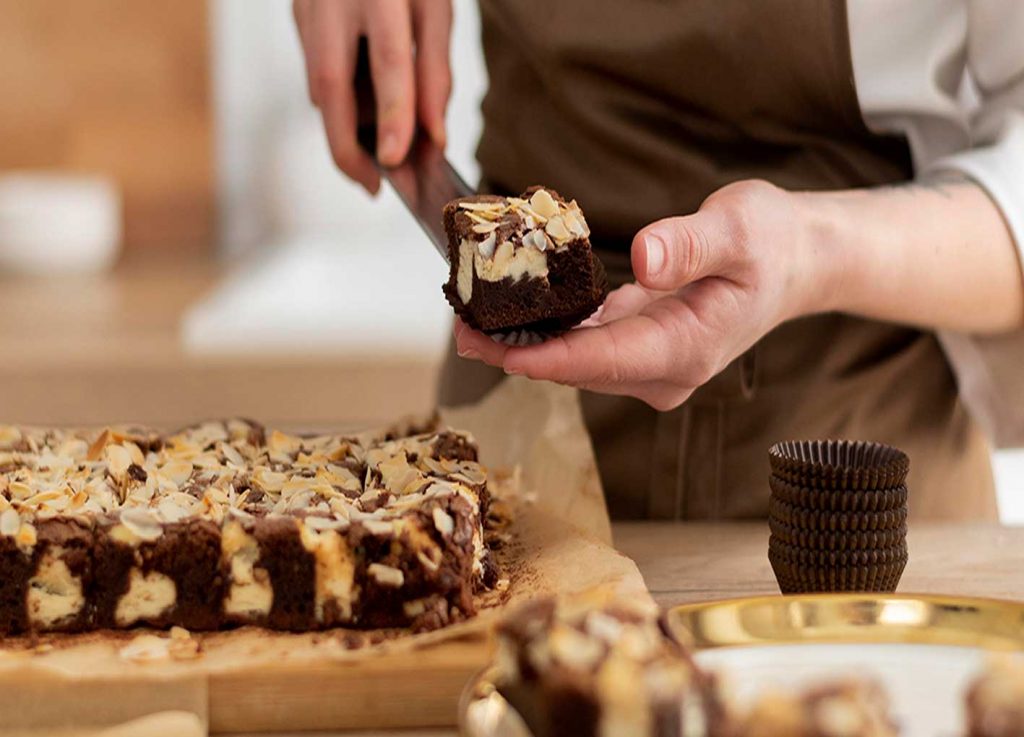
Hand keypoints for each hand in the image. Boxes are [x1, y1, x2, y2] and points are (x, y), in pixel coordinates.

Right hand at [293, 0, 452, 192]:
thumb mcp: (435, 7)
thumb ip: (435, 73)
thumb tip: (433, 136)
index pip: (387, 61)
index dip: (391, 114)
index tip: (394, 160)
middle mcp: (333, 2)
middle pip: (330, 85)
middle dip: (346, 146)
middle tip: (371, 185)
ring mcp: (307, 10)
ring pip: (320, 86)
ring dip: (345, 129)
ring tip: (376, 156)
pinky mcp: (298, 19)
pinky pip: (318, 74)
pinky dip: (342, 105)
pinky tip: (363, 116)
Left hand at [454, 180, 835, 409]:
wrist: (795, 261)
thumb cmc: (772, 243)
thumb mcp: (740, 228)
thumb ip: (692, 244)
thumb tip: (645, 258)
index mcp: (687, 349)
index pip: (602, 360)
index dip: (545, 356)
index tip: (494, 346)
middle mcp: (665, 370)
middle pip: (579, 368)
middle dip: (519, 352)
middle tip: (459, 328)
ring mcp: (651, 364)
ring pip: (576, 361)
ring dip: (526, 343)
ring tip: (468, 321)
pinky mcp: (639, 347)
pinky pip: (585, 345)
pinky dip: (548, 331)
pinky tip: (509, 313)